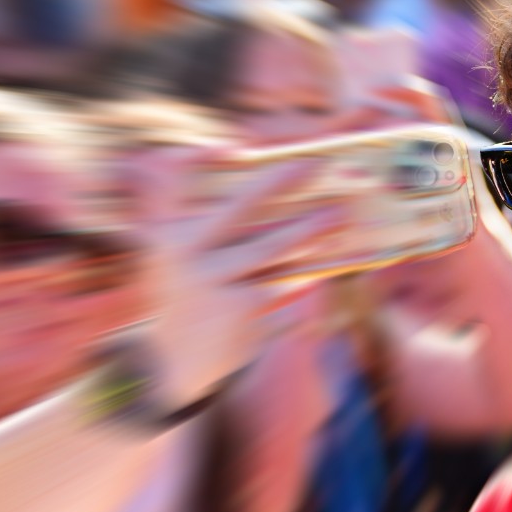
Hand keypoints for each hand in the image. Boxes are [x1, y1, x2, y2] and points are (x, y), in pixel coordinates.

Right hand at [127, 146, 345, 407]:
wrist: (173, 364)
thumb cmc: (187, 294)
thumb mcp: (178, 256)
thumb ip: (206, 222)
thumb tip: (266, 186)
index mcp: (168, 235)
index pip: (174, 184)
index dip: (197, 159)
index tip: (236, 147)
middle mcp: (187, 257)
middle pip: (241, 210)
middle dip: (281, 183)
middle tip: (317, 164)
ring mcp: (216, 287)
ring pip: (275, 250)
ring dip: (313, 232)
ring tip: (342, 216)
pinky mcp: (243, 315)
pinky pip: (286, 286)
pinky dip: (309, 276)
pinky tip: (331, 263)